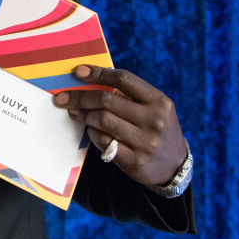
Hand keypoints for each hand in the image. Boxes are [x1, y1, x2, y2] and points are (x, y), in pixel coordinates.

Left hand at [53, 65, 187, 185]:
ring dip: (84, 115)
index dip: (98, 74)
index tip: (78, 71)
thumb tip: (91, 81)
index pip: (124, 79)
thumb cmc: (156, 129)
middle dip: (80, 97)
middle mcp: (154, 120)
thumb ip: (130, 96)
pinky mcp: (135, 161)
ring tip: (75, 112)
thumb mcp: (154, 108)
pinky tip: (90, 130)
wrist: (175, 166)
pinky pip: (103, 141)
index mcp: (159, 101)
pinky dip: (92, 133)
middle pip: (107, 101)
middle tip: (63, 98)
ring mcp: (145, 142)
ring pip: (102, 121)